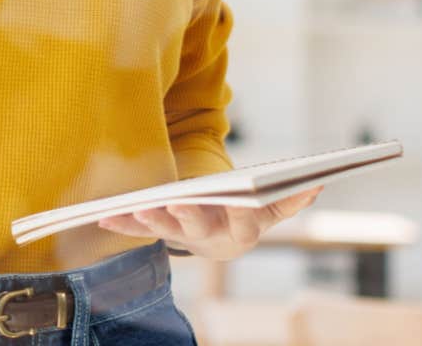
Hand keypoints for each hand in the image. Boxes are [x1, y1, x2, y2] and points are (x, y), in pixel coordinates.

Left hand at [95, 186, 321, 260]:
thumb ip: (291, 199)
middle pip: (199, 228)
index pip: (242, 221)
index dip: (236, 209)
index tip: (234, 196)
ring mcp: (183, 237)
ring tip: (138, 209)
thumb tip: (317, 183)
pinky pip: (137, 232)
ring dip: (151, 221)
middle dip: (187, 215)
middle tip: (177, 201)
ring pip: (166, 231)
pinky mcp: (158, 233)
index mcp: (241, 231)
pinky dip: (120, 225)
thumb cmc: (245, 216)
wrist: (217, 239)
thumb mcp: (270, 211)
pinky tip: (103, 217)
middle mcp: (210, 238)